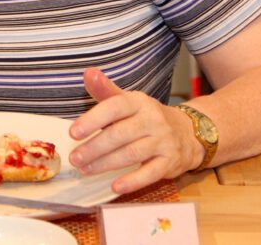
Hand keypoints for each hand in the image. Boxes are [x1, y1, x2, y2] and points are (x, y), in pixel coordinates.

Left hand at [67, 68, 198, 193]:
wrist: (188, 132)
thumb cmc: (146, 116)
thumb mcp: (127, 101)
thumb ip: (105, 91)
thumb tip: (88, 72)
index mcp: (138, 102)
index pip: (114, 107)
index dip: (92, 120)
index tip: (72, 133)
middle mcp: (152, 120)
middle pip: (119, 134)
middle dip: (94, 148)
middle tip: (74, 158)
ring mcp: (163, 141)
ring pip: (131, 154)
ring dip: (105, 164)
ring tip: (85, 169)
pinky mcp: (170, 162)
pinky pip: (151, 173)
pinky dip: (133, 181)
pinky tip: (115, 187)